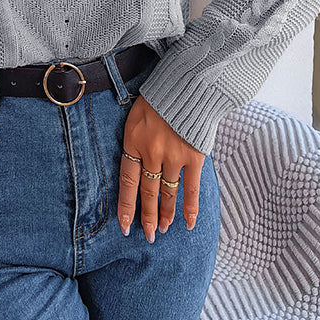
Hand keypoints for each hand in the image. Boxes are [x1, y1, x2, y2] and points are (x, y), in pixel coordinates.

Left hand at [117, 94, 204, 241]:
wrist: (187, 84)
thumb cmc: (159, 98)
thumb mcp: (136, 116)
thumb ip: (135, 140)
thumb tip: (136, 162)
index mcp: (133, 141)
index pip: (127, 181)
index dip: (126, 205)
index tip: (125, 225)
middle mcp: (151, 152)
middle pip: (148, 192)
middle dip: (147, 216)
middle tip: (148, 235)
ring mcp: (173, 156)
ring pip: (168, 193)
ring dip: (166, 214)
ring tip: (163, 229)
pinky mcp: (194, 156)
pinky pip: (191, 188)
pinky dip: (190, 207)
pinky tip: (189, 223)